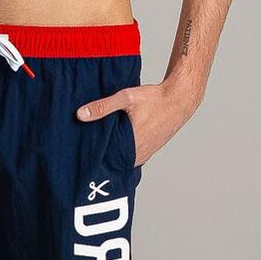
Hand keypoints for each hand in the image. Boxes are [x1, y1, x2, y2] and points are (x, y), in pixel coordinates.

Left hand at [76, 79, 199, 165]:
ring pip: (124, 160)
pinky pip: (133, 156)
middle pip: (114, 161)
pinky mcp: (150, 149)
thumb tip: (80, 114)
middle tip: (85, 151)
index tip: (82, 154)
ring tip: (98, 147)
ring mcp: (146, 153)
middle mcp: (140, 153)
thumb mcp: (126, 98)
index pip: (106, 160)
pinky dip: (124, 152)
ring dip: (113, 155)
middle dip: (102, 156)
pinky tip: (115, 143)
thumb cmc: (155, 98)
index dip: (94, 157)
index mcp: (132, 144)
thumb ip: (103, 106)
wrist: (180, 99)